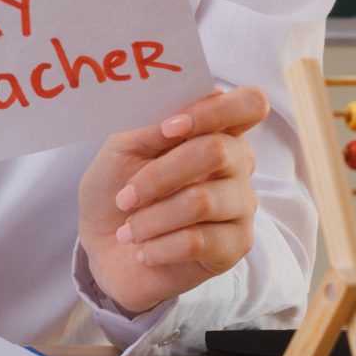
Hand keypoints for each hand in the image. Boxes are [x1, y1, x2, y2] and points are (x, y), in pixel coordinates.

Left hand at [77, 85, 269, 317]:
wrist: (106, 247)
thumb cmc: (116, 188)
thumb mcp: (122, 148)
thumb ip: (151, 126)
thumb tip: (177, 112)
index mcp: (216, 130)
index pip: (249, 104)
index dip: (214, 111)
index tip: (167, 128)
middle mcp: (239, 165)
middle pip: (217, 151)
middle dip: (159, 175)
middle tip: (125, 197)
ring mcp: (242, 206)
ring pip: (202, 201)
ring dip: (151, 218)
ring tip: (129, 230)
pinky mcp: (236, 246)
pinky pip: (199, 242)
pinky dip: (159, 247)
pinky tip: (144, 251)